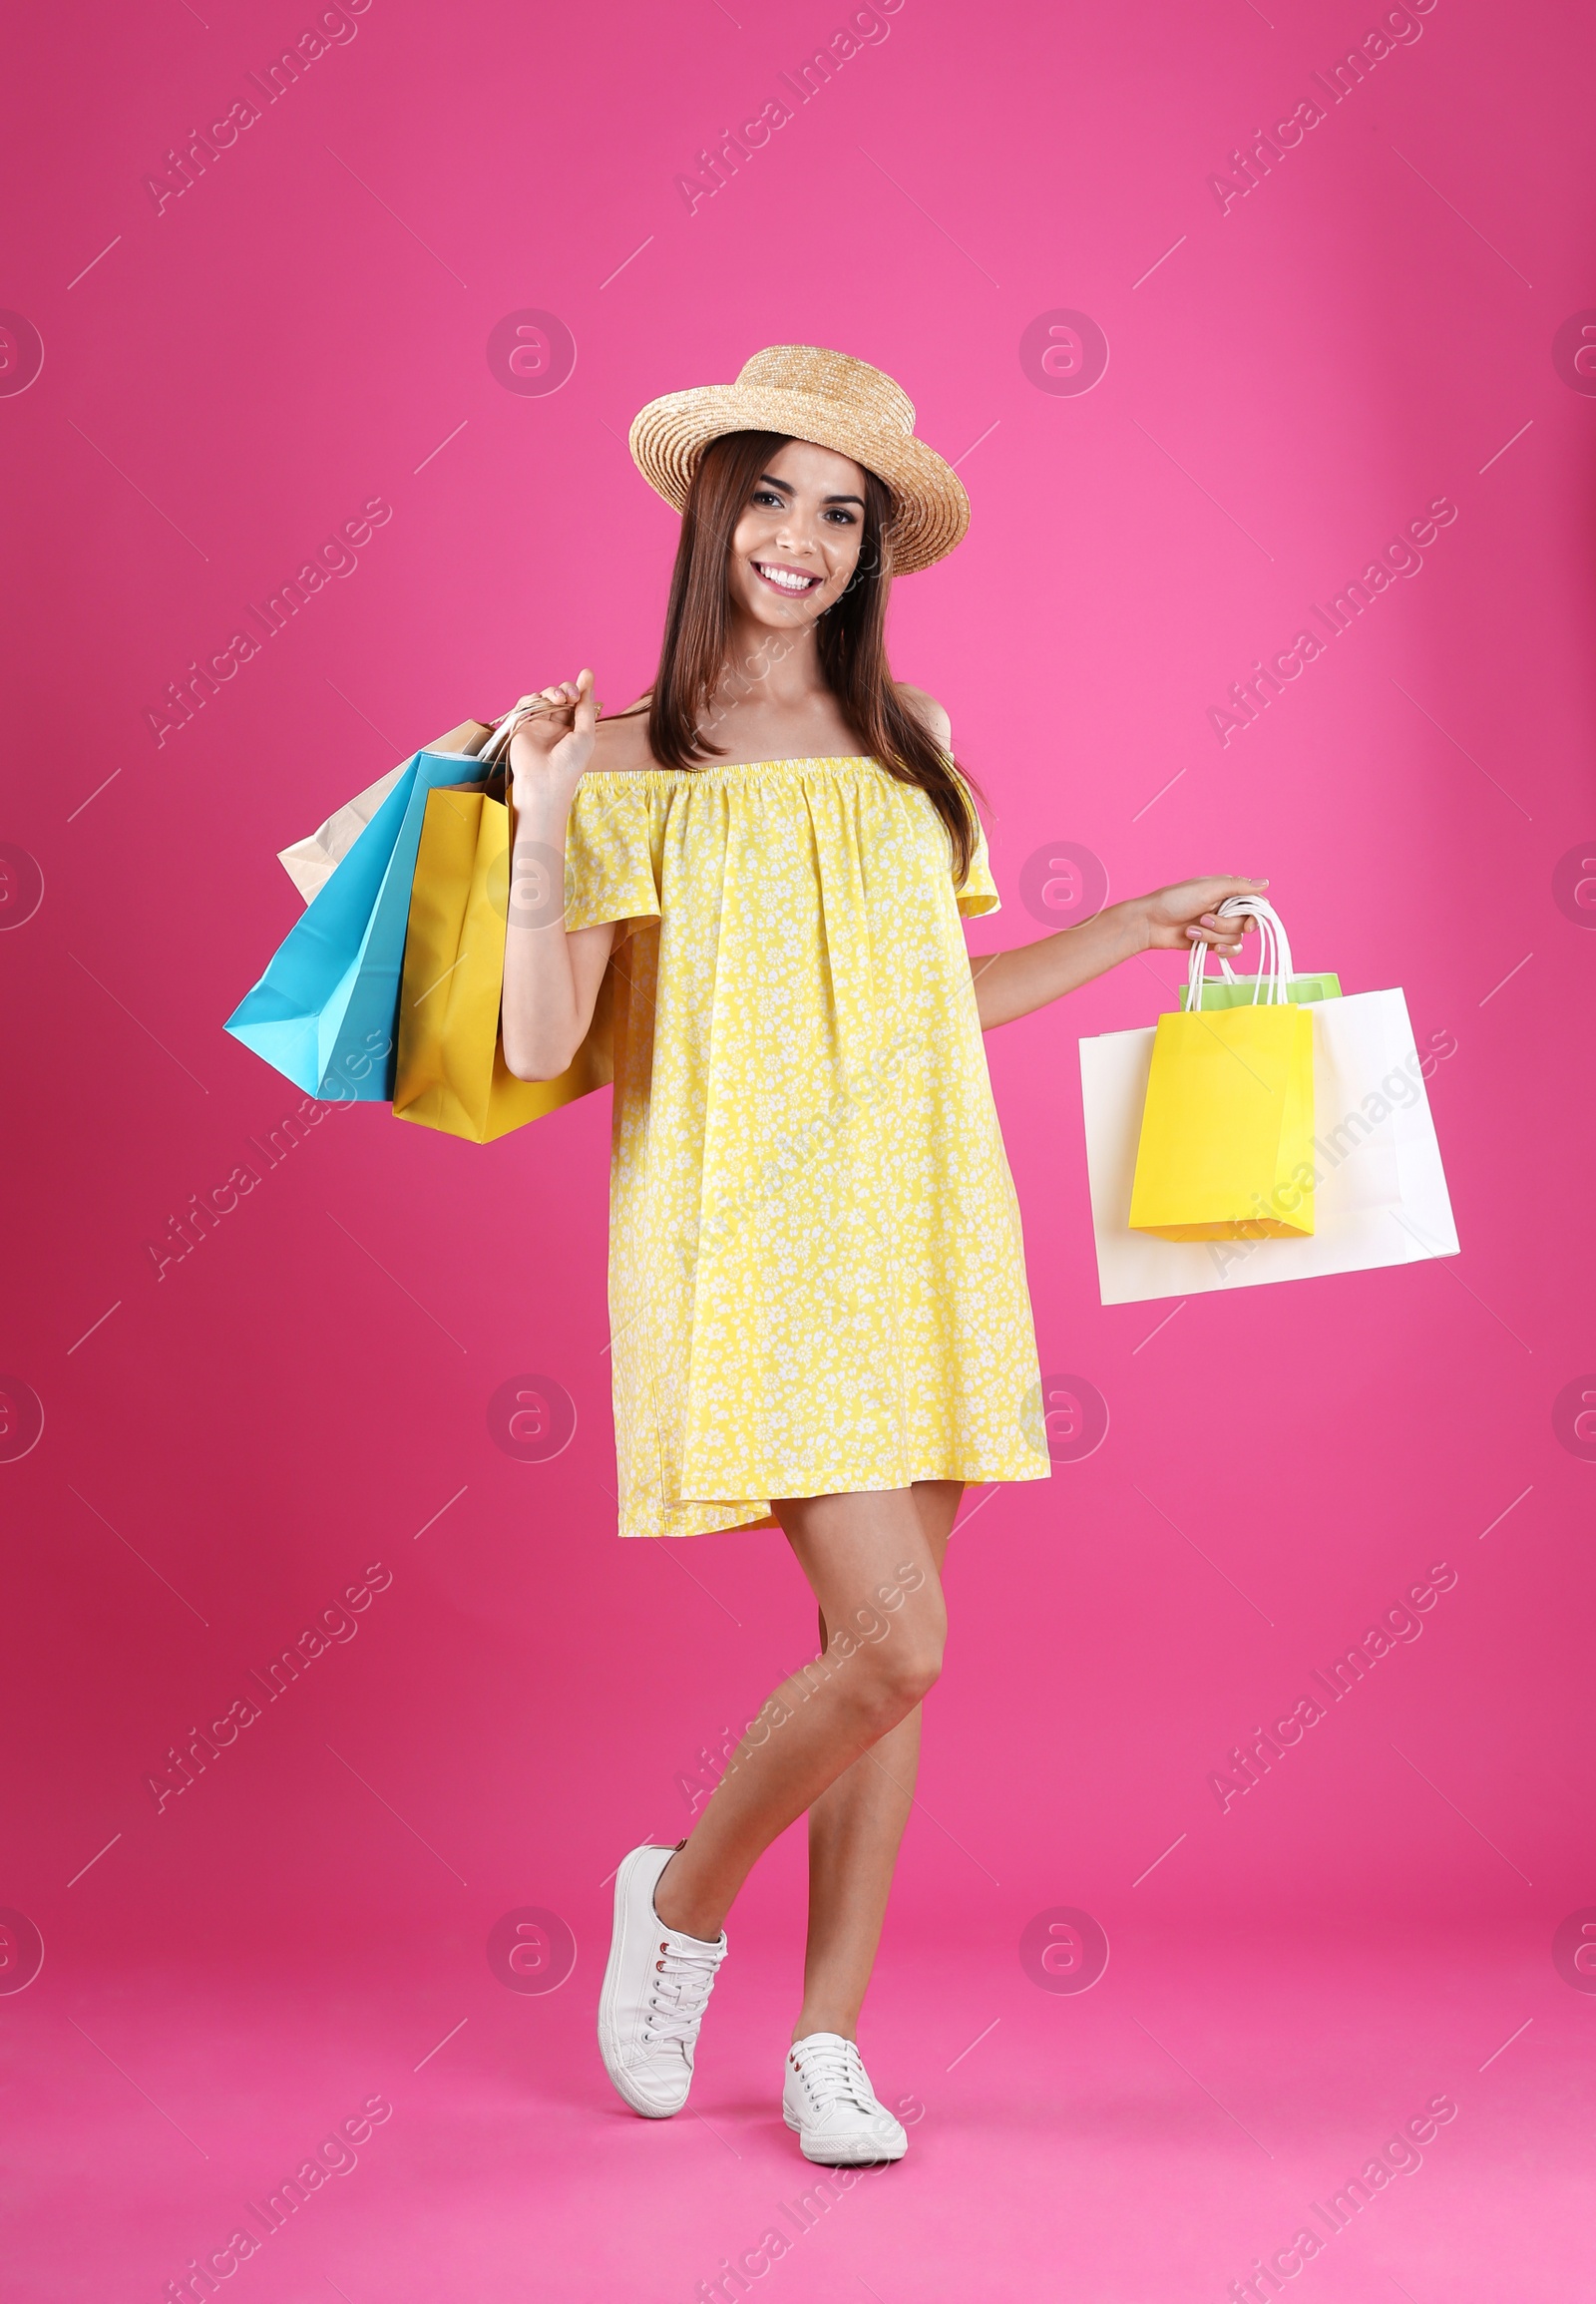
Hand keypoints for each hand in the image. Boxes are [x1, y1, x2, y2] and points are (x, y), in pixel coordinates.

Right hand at [506, 669, 598, 810]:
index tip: (586, 674)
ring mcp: (539, 724)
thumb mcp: (585, 733)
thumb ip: (585, 706)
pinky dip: (534, 697)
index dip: (580, 689)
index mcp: (573, 729)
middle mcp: (556, 725)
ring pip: (544, 697)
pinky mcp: (523, 725)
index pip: (576, 702)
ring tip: (561, 699)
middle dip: (568, 689)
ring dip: (553, 692)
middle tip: (572, 696)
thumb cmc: (570, 763)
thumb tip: (588, 677)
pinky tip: (544, 701)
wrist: (545, 781)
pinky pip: (526, 703)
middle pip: (561, 696)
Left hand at [1131, 875, 1269, 954]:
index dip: (1256, 915)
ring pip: (1235, 937)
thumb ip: (1237, 887)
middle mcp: (1226, 908)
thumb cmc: (1174, 901)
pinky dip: (1222, 950)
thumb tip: (1265, 883)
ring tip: (1192, 930)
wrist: (1151, 923)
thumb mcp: (1207, 889)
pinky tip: (1209, 947)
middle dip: (1223, 925)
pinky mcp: (1212, 942)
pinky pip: (1231, 949)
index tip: (1248, 924)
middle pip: (1245, 923)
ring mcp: (1219, 926)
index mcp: (1228, 891)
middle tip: (1203, 919)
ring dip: (1213, 936)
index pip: (1255, 903)